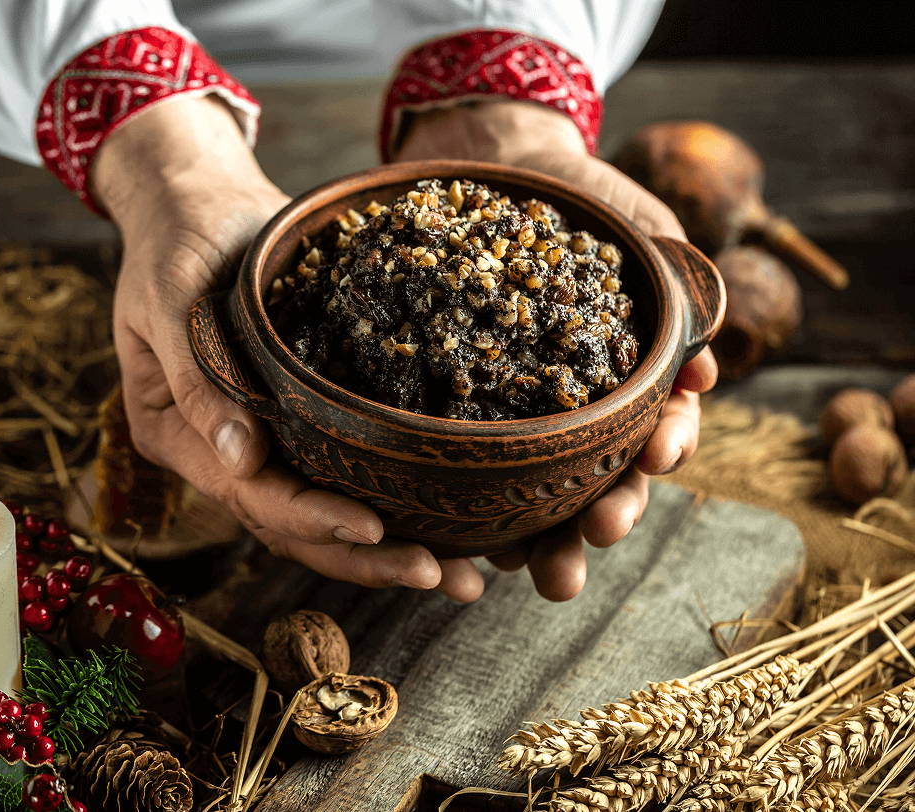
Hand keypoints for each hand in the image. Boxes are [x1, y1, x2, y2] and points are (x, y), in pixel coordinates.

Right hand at [91, 96, 458, 597]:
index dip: (312, 516)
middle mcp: (223, 453)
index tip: (374, 527)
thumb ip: (200, 381)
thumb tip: (244, 460)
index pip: (252, 494)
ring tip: (462, 574)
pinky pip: (344, 475)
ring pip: (325, 514)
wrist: (203, 202)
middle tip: (444, 576)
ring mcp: (263, 443)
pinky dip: (391, 503)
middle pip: (295, 526)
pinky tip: (446, 525)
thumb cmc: (179, 238)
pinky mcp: (300, 423)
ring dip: (388, 550)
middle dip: (369, 557)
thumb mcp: (170, 297)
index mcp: (182, 435)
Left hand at [395, 100, 717, 600]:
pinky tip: (465, 540)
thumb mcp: (640, 232)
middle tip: (597, 535)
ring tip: (532, 570)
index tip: (660, 453)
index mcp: (630, 379)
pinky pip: (466, 466)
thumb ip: (678, 292)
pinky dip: (468, 506)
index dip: (665, 446)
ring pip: (537, 491)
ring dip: (542, 536)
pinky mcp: (463, 411)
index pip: (658, 427)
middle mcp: (578, 409)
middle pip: (603, 477)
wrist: (495, 163)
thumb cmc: (580, 198)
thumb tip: (705, 368)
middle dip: (608, 511)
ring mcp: (519, 415)